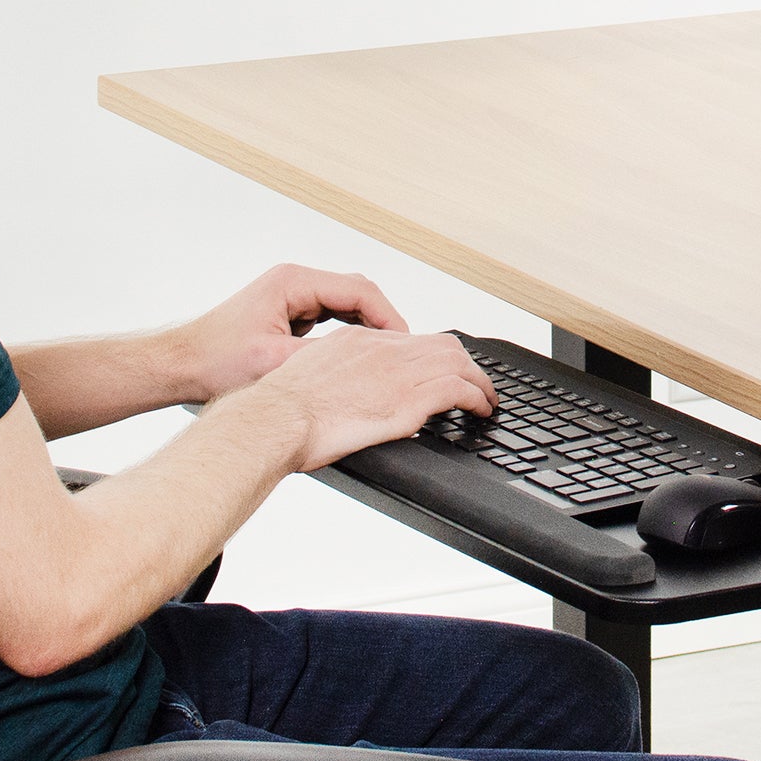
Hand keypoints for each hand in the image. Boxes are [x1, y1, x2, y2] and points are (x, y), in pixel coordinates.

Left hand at [176, 264, 407, 402]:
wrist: (180, 366)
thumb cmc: (213, 360)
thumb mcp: (273, 363)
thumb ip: (322, 358)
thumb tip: (363, 363)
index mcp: (294, 282)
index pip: (360, 289)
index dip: (388, 316)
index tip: (404, 343)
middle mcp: (296, 282)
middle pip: (359, 293)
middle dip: (382, 321)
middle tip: (400, 353)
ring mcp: (294, 296)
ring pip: (348, 305)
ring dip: (367, 329)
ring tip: (385, 357)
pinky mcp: (291, 313)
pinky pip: (333, 317)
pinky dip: (349, 334)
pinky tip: (358, 357)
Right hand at [252, 325, 496, 470]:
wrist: (273, 420)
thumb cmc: (278, 411)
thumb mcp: (306, 378)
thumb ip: (334, 377)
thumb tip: (347, 394)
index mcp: (356, 342)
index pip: (410, 339)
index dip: (434, 355)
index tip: (443, 370)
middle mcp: (381, 350)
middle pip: (442, 344)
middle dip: (464, 364)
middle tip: (474, 384)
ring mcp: (396, 374)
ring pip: (458, 363)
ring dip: (479, 382)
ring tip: (486, 399)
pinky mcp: (405, 401)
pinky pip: (458, 390)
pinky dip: (477, 397)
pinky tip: (480, 410)